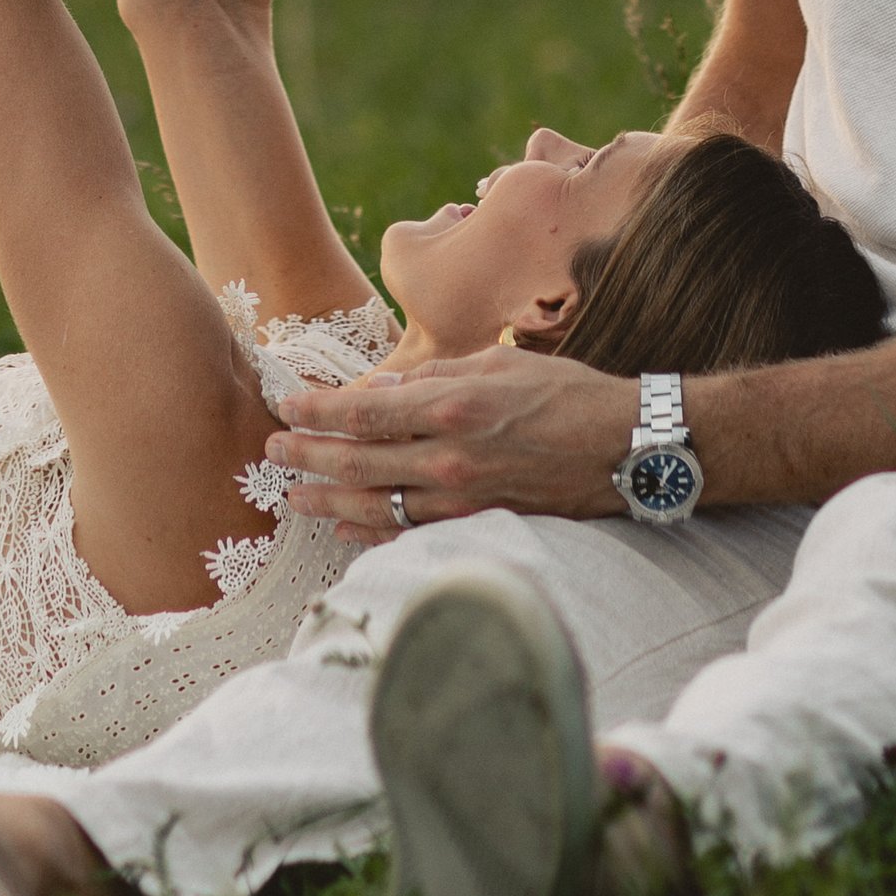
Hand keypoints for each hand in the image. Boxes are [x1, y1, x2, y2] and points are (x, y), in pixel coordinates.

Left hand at [269, 349, 636, 527]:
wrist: (626, 448)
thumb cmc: (567, 393)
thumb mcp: (498, 361)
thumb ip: (435, 375)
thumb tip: (382, 389)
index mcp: (453, 406)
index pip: (364, 412)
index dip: (316, 412)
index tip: (283, 407)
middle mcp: (451, 458)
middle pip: (358, 465)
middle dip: (307, 459)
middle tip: (270, 454)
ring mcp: (464, 499)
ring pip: (377, 508)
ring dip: (329, 503)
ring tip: (293, 498)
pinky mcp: (479, 525)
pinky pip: (412, 534)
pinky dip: (374, 533)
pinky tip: (348, 529)